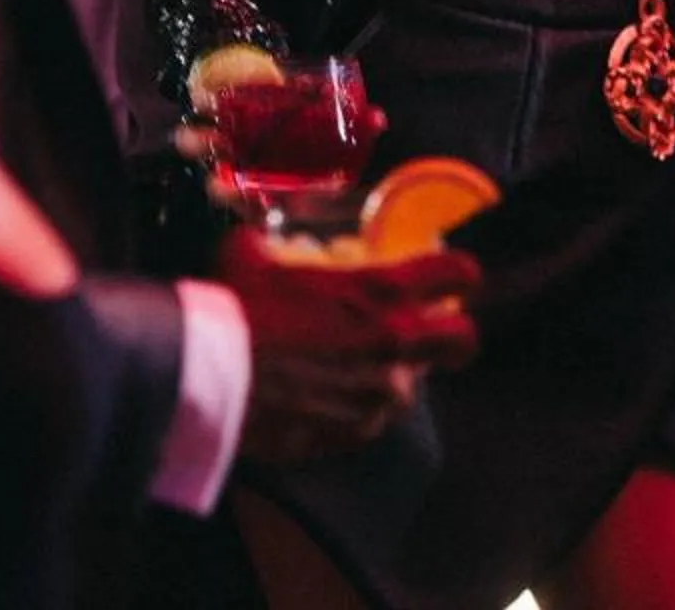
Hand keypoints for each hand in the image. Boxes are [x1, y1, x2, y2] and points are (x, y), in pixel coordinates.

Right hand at [214, 230, 481, 463]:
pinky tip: (324, 399)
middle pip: (463, 341)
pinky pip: (371, 418)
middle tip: (433, 333)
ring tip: (355, 369)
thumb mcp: (253, 256)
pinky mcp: (357, 434)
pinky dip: (356, 408)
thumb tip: (262, 241)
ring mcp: (379, 395)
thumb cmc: (237, 310)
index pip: (456, 274)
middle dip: (455, 337)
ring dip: (392, 375)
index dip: (460, 274)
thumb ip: (271, 246)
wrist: (211, 380)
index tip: (453, 278)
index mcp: (381, 291)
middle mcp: (395, 345)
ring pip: (411, 385)